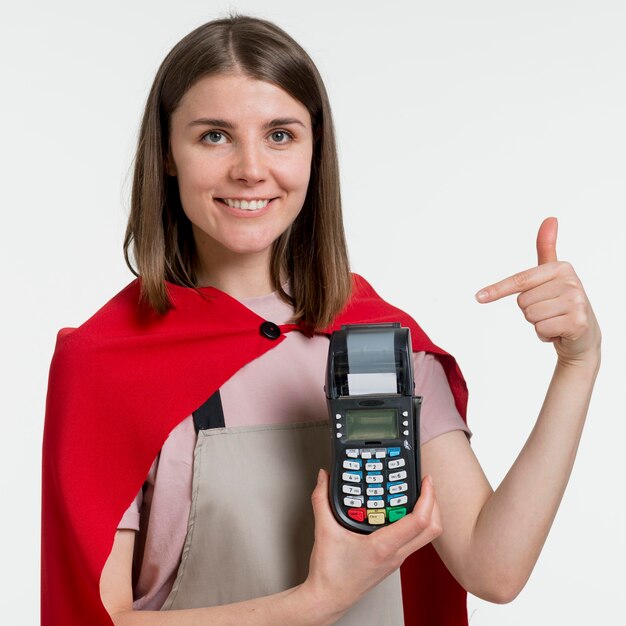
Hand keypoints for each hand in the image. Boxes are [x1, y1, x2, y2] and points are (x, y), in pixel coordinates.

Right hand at [301, 470, 440, 617]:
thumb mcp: (324, 531)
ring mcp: (396, 559)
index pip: (419, 521)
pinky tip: (401, 512)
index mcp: (383, 546)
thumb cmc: (330, 574)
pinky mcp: (393, 560)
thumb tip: (324, 478)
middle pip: (433, 529)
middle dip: (434, 503)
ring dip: (427, 513)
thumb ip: (322, 499)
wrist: (328, 598)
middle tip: (426, 485)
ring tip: (416, 494)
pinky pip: (414, 540)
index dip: (427, 497)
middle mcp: (395, 554)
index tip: (425, 480)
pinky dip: (415, 522)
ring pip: (426, 536)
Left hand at [474, 217, 600, 366]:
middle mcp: (571, 282)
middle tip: (549, 310)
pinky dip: (545, 334)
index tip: (478, 297)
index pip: (520, 280)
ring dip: (538, 323)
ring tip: (554, 319)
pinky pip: (541, 329)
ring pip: (530, 316)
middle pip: (522, 302)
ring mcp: (576, 302)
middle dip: (530, 311)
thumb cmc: (562, 301)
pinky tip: (560, 330)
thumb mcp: (553, 275)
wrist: (584, 334)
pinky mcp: (578, 322)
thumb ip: (547, 248)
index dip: (497, 290)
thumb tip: (550, 218)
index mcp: (561, 267)